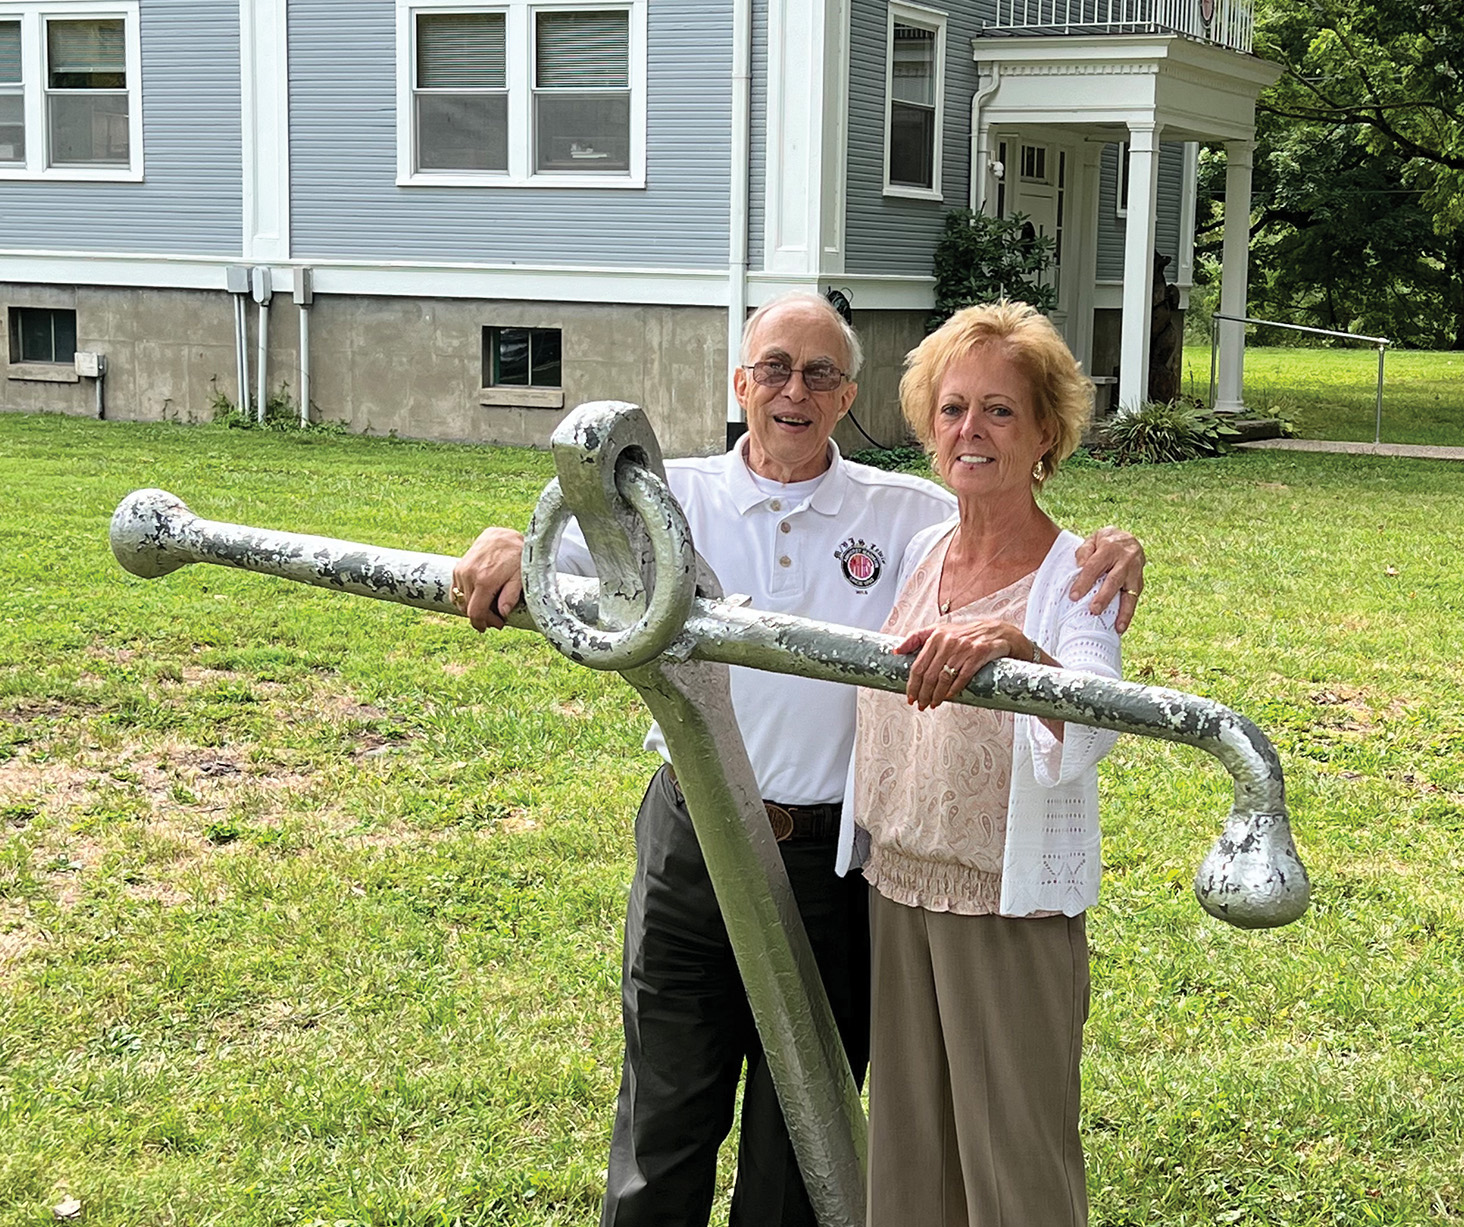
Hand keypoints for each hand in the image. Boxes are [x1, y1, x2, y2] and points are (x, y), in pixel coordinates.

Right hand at [451, 527, 525, 630]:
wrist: (504, 535)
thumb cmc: (517, 556)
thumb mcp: (521, 576)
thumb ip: (511, 595)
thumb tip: (503, 614)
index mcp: (485, 581)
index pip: (475, 613)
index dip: (484, 623)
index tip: (497, 625)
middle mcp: (468, 576)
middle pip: (468, 609)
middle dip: (483, 617)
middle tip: (498, 618)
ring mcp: (461, 571)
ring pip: (461, 601)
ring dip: (474, 607)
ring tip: (491, 606)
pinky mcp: (458, 567)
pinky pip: (456, 591)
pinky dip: (465, 598)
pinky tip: (479, 597)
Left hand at [894, 618, 1033, 710]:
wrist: (997, 632)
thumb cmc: (965, 634)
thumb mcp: (939, 630)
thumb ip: (916, 638)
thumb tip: (896, 651)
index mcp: (935, 635)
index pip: (918, 665)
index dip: (912, 685)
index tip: (909, 697)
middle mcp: (948, 641)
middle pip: (930, 674)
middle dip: (923, 694)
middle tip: (920, 705)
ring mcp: (963, 648)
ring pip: (944, 678)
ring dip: (937, 695)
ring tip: (933, 704)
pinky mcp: (978, 654)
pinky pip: (962, 677)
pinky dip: (954, 689)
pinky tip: (949, 697)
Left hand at [1070, 526, 1144, 632]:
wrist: (1129, 538)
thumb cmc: (1106, 542)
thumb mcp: (1092, 539)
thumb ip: (1084, 552)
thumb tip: (1080, 567)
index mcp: (1110, 547)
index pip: (1094, 566)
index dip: (1084, 582)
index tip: (1074, 596)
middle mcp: (1126, 559)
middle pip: (1114, 580)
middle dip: (1104, 597)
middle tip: (1094, 610)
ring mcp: (1136, 571)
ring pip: (1130, 592)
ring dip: (1124, 611)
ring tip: (1118, 627)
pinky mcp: (1140, 581)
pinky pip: (1134, 598)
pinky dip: (1129, 612)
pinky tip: (1122, 625)